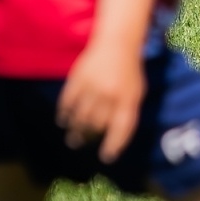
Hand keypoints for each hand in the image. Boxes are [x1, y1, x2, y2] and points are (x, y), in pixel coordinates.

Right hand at [57, 40, 144, 162]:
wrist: (116, 43)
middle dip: (89, 137)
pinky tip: (63, 120)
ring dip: (76, 130)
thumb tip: (115, 138)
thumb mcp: (136, 91)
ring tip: (73, 138)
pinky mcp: (78, 79)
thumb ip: (127, 112)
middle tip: (82, 143)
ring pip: (81, 117)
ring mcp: (93, 86)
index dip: (114, 144)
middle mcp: (111, 94)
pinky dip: (64, 114)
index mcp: (129, 98)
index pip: (122, 127)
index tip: (106, 157)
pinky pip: (68, 102)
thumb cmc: (128, 72)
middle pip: (96, 125)